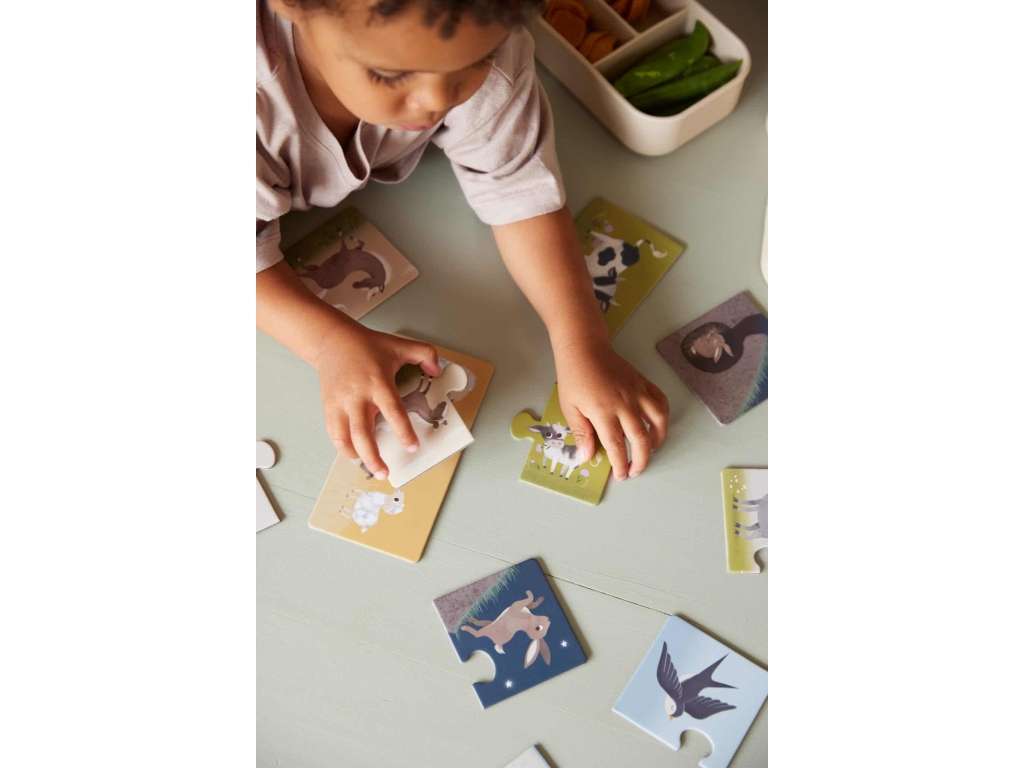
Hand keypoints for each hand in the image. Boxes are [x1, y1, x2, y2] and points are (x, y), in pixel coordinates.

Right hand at [314, 324, 440, 478]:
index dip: (403, 432)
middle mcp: (357, 397)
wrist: (332, 341)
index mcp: (377, 383)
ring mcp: (340, 404)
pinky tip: (354, 453)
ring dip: (358, 456)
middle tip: (386, 472)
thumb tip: (437, 373)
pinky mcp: (329, 407)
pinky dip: (343, 447)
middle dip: (373, 457)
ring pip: (345, 438)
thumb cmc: (366, 345)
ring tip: (371, 468)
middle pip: (363, 433)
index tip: (412, 447)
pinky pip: (334, 434)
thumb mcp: (400, 344)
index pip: (392, 411)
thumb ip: (425, 354)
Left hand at [553, 338, 668, 479]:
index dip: (620, 464)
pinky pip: (661, 401)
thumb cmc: (574, 377)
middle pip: (640, 439)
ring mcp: (637, 393)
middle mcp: (625, 404)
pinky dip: (663, 415)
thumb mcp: (570, 407)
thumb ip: (581, 433)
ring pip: (658, 420)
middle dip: (640, 460)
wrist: (585, 348)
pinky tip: (657, 424)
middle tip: (635, 471)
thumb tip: (587, 457)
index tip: (621, 475)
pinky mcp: (643, 383)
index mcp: (603, 412)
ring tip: (651, 449)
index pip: (616, 446)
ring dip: (658, 439)